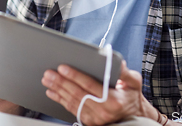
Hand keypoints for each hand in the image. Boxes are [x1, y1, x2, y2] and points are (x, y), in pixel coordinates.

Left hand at [41, 61, 156, 124]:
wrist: (134, 115)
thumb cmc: (132, 96)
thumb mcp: (134, 82)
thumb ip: (125, 72)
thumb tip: (118, 62)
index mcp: (113, 100)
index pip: (90, 85)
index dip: (75, 76)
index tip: (63, 67)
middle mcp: (103, 111)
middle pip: (77, 94)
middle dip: (61, 82)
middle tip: (49, 73)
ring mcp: (95, 118)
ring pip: (72, 102)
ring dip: (58, 90)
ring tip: (47, 80)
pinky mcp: (89, 121)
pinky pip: (72, 109)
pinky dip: (60, 100)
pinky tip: (52, 92)